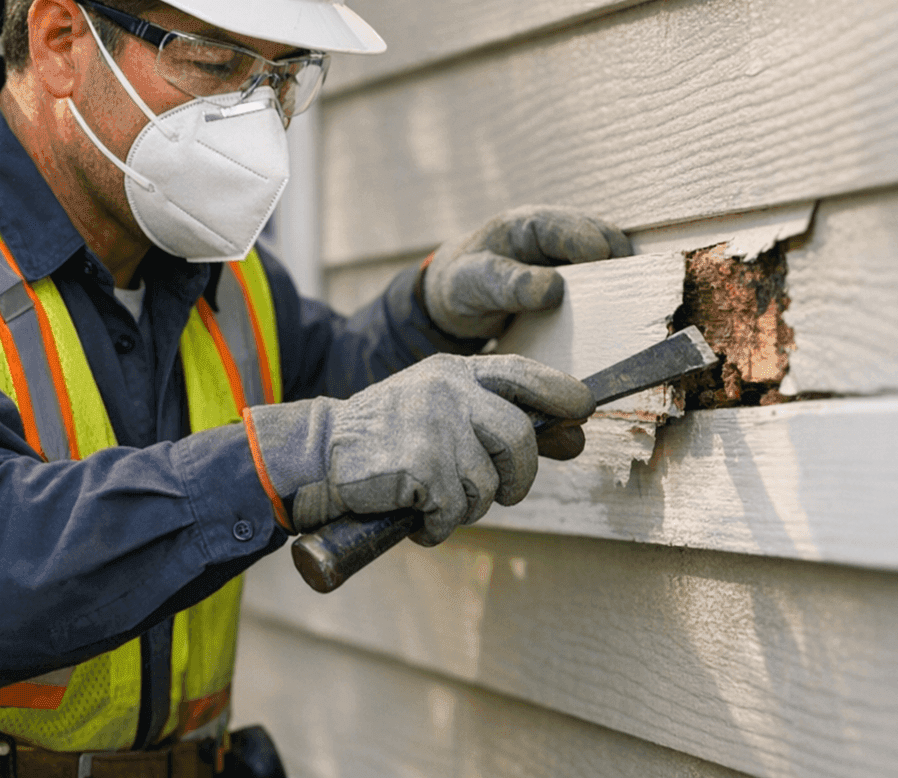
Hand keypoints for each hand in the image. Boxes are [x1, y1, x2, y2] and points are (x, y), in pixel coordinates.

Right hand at [247, 354, 593, 545]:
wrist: (316, 452)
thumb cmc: (389, 436)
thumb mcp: (443, 410)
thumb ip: (500, 419)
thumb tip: (574, 437)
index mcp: (456, 372)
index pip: (524, 374)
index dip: (561, 394)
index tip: (581, 411)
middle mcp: (449, 391)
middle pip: (518, 439)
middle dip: (516, 479)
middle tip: (500, 496)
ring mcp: (435, 426)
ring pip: (486, 486)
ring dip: (464, 508)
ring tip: (433, 502)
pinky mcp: (421, 466)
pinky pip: (452, 511)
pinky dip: (435, 526)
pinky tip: (413, 516)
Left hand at [422, 205, 630, 338]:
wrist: (459, 297)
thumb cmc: (463, 283)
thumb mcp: (473, 283)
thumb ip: (508, 284)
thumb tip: (554, 288)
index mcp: (525, 225)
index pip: (564, 226)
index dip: (586, 240)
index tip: (603, 258)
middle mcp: (554, 235)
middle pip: (600, 238)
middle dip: (616, 259)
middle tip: (628, 286)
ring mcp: (568, 257)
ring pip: (608, 260)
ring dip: (618, 278)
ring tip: (626, 303)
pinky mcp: (576, 280)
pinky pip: (602, 282)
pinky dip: (610, 294)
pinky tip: (614, 315)